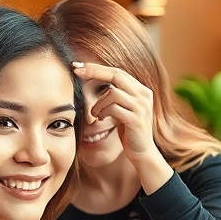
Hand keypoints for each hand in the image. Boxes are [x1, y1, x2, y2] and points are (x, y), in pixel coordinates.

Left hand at [73, 61, 173, 192]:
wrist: (143, 153)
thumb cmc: (129, 131)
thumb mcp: (124, 109)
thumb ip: (116, 95)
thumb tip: (95, 78)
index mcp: (141, 90)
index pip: (117, 71)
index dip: (97, 67)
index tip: (79, 66)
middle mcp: (144, 95)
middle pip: (116, 75)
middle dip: (93, 72)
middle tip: (76, 72)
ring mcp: (141, 107)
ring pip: (113, 93)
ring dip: (98, 103)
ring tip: (95, 114)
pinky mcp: (136, 119)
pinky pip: (113, 108)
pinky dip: (102, 112)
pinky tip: (100, 119)